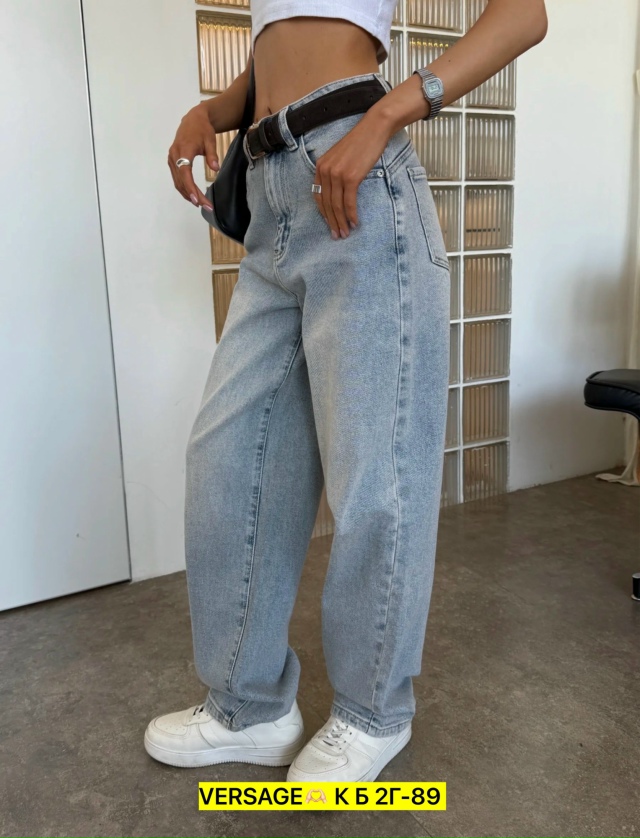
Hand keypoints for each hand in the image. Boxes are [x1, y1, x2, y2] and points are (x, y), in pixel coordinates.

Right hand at [168, 102, 218, 209]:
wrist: (193, 120)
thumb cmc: (203, 129)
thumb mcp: (210, 140)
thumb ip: (212, 155)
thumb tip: (216, 168)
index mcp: (184, 150)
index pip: (185, 173)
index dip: (190, 187)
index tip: (197, 200)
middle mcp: (174, 155)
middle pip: (182, 181)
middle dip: (193, 195)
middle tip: (206, 206)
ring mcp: (171, 159)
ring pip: (177, 181)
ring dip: (187, 194)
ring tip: (201, 204)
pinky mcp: (172, 161)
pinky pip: (176, 178)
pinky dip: (183, 188)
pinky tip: (192, 195)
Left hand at [311, 112, 392, 238]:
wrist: (374, 128)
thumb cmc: (360, 143)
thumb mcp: (341, 157)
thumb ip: (335, 172)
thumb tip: (337, 193)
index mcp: (321, 166)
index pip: (318, 195)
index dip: (323, 213)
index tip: (329, 224)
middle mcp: (325, 170)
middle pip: (327, 203)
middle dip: (332, 222)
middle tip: (337, 235)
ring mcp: (337, 174)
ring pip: (336, 205)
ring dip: (341, 222)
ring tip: (345, 233)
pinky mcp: (350, 177)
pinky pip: (349, 202)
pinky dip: (351, 214)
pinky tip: (354, 222)